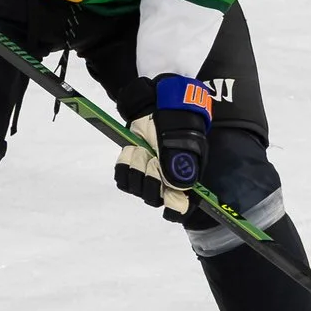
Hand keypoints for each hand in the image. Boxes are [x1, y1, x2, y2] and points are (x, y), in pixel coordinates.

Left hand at [114, 75, 212, 215]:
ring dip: (136, 169)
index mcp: (187, 174)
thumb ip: (178, 162)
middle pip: (156, 198)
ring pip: (138, 189)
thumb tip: (179, 189)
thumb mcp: (178, 137)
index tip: (169, 202)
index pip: (183, 206)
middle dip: (151, 179)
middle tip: (151, 159)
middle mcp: (169, 179)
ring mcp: (150, 173)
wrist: (153, 102)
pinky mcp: (133, 167)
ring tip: (140, 150)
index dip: (176, 208)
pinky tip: (131, 151)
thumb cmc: (172, 118)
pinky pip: (123, 180)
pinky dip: (124, 166)